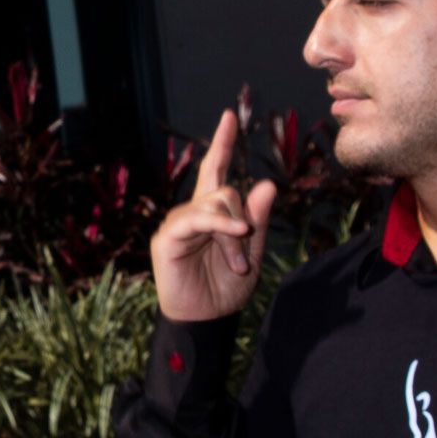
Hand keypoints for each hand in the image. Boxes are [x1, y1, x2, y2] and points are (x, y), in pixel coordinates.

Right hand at [151, 103, 279, 325]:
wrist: (206, 320)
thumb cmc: (225, 289)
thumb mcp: (252, 253)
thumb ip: (258, 221)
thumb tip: (269, 185)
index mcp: (213, 213)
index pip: (216, 170)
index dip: (222, 143)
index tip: (229, 117)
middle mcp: (193, 212)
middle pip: (224, 190)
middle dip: (243, 221)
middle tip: (244, 260)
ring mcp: (178, 223)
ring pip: (215, 204)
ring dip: (233, 234)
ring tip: (237, 265)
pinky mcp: (168, 237)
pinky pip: (197, 219)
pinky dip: (220, 226)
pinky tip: (234, 237)